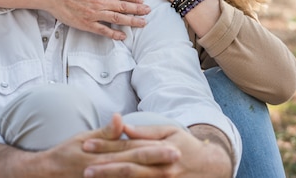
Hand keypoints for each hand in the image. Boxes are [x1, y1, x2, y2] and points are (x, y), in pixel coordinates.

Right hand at [0, 115, 179, 177]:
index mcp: (105, 154)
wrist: (45, 174)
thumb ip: (105, 132)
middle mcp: (106, 168)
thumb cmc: (66, 154)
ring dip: (151, 176)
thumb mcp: (84, 139)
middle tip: (179, 159)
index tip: (174, 147)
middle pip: (137, 166)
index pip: (134, 150)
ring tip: (171, 174)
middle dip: (159, 163)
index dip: (155, 149)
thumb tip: (120, 118)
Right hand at [44, 0, 150, 39]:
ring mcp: (95, 13)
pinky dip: (114, 34)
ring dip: (132, 21)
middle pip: (124, 6)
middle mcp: (101, 1)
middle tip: (149, 11)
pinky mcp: (87, 23)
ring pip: (118, 18)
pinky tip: (123, 36)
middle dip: (138, 9)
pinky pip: (104, 30)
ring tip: (142, 23)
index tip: (143, 0)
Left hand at [81, 124, 231, 177]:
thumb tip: (122, 126)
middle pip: (127, 169)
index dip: (106, 146)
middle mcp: (160, 169)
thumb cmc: (187, 146)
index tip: (87, 145)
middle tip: (84, 169)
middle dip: (104, 169)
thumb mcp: (169, 132)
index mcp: (160, 150)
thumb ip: (145, 132)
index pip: (128, 148)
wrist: (210, 168)